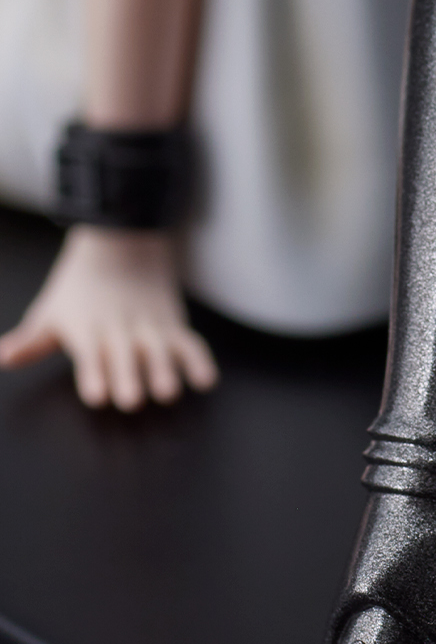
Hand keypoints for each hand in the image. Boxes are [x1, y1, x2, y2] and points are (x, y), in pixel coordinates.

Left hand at [0, 225, 217, 408]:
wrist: (123, 243)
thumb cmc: (80, 286)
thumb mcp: (49, 311)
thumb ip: (30, 341)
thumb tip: (3, 356)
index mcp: (88, 328)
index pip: (91, 355)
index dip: (94, 374)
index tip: (97, 395)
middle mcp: (121, 329)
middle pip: (126, 356)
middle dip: (129, 377)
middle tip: (132, 400)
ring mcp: (150, 326)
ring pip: (160, 350)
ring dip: (166, 371)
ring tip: (169, 393)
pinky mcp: (173, 324)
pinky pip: (190, 342)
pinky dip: (200, 361)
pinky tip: (206, 382)